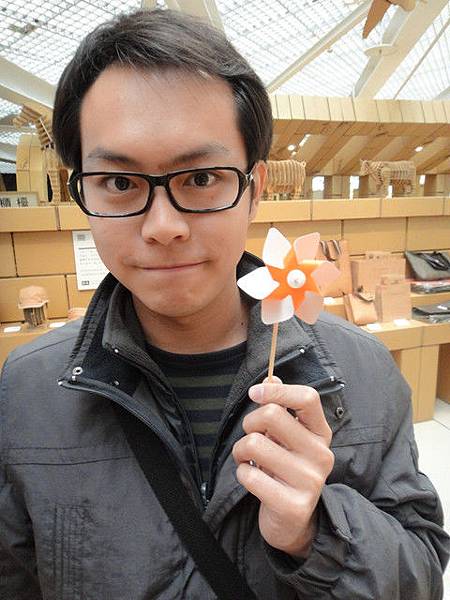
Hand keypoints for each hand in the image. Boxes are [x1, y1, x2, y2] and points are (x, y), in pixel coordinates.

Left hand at [232, 376, 333, 558]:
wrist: (294, 522)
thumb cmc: (286, 470)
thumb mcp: (287, 438)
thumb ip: (280, 407)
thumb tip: (271, 378)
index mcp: (320, 433)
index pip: (307, 398)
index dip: (277, 391)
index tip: (254, 394)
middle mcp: (321, 454)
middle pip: (272, 416)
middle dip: (250, 423)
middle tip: (251, 437)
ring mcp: (310, 481)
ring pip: (254, 444)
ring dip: (241, 451)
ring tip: (248, 461)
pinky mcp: (293, 505)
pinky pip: (249, 476)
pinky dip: (242, 474)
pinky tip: (252, 481)